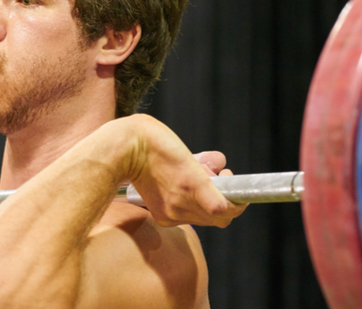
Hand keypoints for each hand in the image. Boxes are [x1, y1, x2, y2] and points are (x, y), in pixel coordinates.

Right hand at [111, 115, 246, 227]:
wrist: (123, 150)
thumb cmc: (153, 142)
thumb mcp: (185, 151)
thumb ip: (206, 163)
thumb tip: (219, 167)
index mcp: (191, 185)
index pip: (225, 209)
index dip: (238, 201)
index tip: (232, 182)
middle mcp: (182, 204)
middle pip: (220, 218)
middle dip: (225, 200)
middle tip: (217, 179)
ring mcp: (171, 213)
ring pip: (205, 220)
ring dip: (209, 204)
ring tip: (196, 181)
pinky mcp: (162, 216)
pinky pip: (188, 219)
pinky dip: (193, 208)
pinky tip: (184, 190)